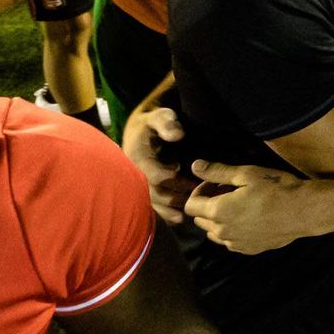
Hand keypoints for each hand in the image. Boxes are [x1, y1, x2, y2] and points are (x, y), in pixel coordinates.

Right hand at [120, 105, 198, 223]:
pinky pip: (151, 206)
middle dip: (176, 199)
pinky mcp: (141, 190)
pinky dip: (165, 214)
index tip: (195, 184)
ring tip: (191, 214)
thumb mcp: (159, 116)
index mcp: (138, 158)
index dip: (176, 182)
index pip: (156, 176)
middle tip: (199, 201)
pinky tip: (180, 218)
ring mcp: (136, 184)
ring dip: (171, 211)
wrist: (138, 130)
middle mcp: (134, 174)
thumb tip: (178, 135)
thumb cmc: (153, 122)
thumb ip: (167, 124)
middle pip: (155, 194)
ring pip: (153, 204)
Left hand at [183, 159, 316, 253]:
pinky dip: (232, 230)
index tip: (215, 183)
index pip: (191, 205)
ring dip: (219, 219)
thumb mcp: (247, 174)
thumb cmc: (276, 188)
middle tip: (228, 191)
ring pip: (214, 232)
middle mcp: (222, 231)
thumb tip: (194, 166)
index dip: (199, 190)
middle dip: (208, 204)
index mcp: (217, 211)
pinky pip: (230, 241)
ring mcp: (235, 243)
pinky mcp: (248, 250)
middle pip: (200, 220)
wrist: (304, 211)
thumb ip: (217, 171)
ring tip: (238, 205)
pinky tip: (250, 218)